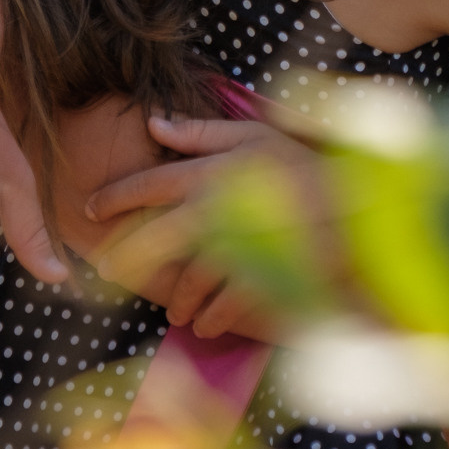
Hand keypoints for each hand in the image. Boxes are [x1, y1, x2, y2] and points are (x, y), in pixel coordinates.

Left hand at [84, 111, 321, 339]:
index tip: (89, 208)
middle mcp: (217, 208)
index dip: (115, 196)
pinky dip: (211, 318)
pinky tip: (205, 325)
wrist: (359, 209)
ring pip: (188, 279)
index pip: (150, 183)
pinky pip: (222, 306)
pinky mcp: (260, 277)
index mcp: (212, 171)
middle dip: (127, 257)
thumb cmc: (304, 166)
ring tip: (175, 310)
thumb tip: (153, 123)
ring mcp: (237, 246)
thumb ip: (202, 133)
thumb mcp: (255, 135)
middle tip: (109, 270)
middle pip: (155, 238)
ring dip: (177, 299)